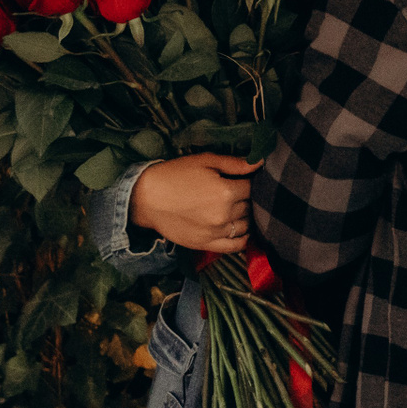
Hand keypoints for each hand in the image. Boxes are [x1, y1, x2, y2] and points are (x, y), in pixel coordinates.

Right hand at [130, 153, 259, 252]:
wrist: (146, 198)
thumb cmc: (175, 175)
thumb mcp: (205, 161)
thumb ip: (235, 163)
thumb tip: (261, 162)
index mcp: (226, 191)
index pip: (253, 188)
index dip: (251, 182)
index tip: (244, 180)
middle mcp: (224, 214)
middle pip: (250, 207)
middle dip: (247, 199)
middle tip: (238, 193)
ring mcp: (216, 232)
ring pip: (246, 225)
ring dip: (246, 217)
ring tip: (237, 209)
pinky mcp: (206, 244)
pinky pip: (235, 246)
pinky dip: (243, 239)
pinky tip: (241, 230)